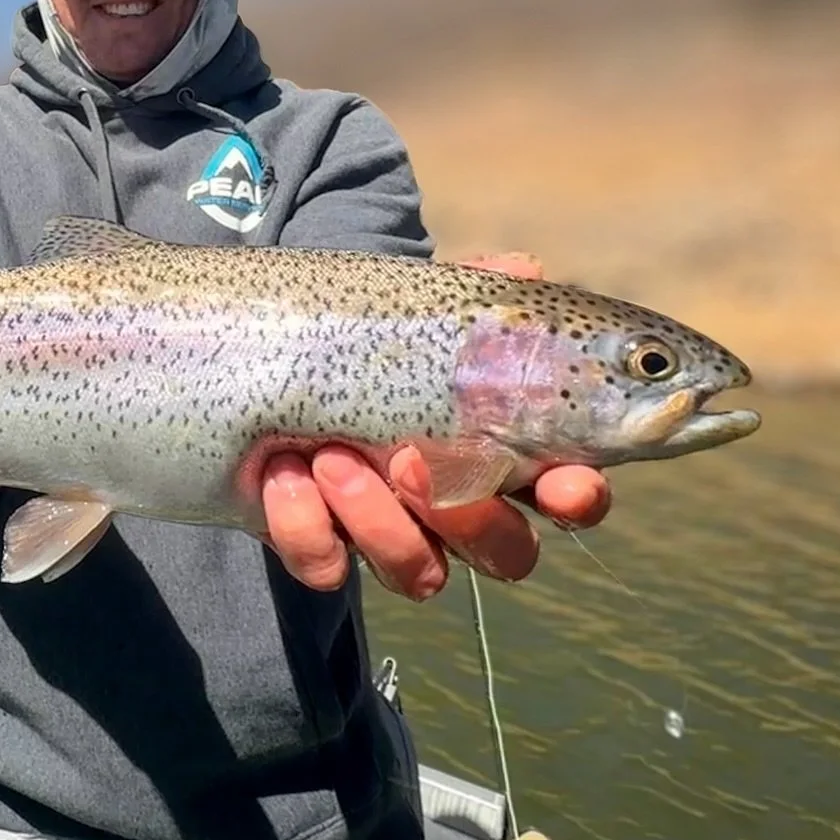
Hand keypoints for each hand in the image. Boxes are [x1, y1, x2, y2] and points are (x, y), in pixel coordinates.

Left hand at [260, 251, 611, 596]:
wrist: (263, 357)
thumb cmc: (363, 339)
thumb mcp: (418, 313)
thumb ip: (473, 297)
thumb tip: (521, 268)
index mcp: (499, 449)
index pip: (569, 495)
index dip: (577, 498)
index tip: (564, 481)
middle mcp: (455, 507)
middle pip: (507, 553)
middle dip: (467, 517)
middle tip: (411, 462)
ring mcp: (391, 535)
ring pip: (419, 571)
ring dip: (374, 516)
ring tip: (328, 453)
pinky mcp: (323, 548)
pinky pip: (328, 567)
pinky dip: (303, 523)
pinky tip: (281, 470)